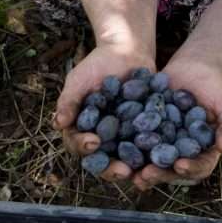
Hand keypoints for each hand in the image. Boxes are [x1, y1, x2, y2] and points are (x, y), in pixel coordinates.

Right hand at [55, 45, 155, 182]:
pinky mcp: (145, 133)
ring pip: (127, 160)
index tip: (94, 142)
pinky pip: (150, 147)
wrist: (126, 50)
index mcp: (82, 130)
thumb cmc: (97, 64)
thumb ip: (69, 101)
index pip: (79, 144)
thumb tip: (58, 124)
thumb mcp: (79, 79)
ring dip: (135, 168)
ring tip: (143, 172)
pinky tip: (163, 158)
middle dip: (112, 169)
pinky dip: (155, 154)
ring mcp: (124, 138)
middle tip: (122, 171)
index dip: (84, 146)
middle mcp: (102, 139)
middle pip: (103, 161)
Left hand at [132, 56, 221, 191]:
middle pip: (172, 169)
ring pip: (152, 160)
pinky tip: (116, 148)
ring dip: (140, 168)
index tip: (180, 165)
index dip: (190, 168)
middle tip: (146, 175)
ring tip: (128, 173)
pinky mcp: (148, 129)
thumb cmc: (217, 87)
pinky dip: (127, 146)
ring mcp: (164, 141)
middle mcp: (183, 151)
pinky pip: (137, 140)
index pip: (200, 166)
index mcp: (204, 151)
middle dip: (159, 174)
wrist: (196, 65)